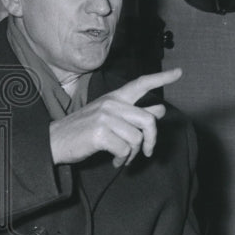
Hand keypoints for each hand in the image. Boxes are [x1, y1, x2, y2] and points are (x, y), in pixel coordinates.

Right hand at [49, 68, 181, 167]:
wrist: (55, 141)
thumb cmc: (84, 130)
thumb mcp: (110, 117)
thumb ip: (136, 113)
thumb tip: (160, 109)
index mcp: (115, 97)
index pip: (141, 83)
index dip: (162, 78)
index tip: (180, 73)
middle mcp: (111, 104)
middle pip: (148, 121)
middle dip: (151, 141)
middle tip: (147, 153)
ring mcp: (105, 117)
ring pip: (137, 139)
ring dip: (133, 154)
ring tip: (122, 158)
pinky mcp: (100, 133)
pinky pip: (125, 150)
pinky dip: (122, 160)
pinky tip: (114, 161)